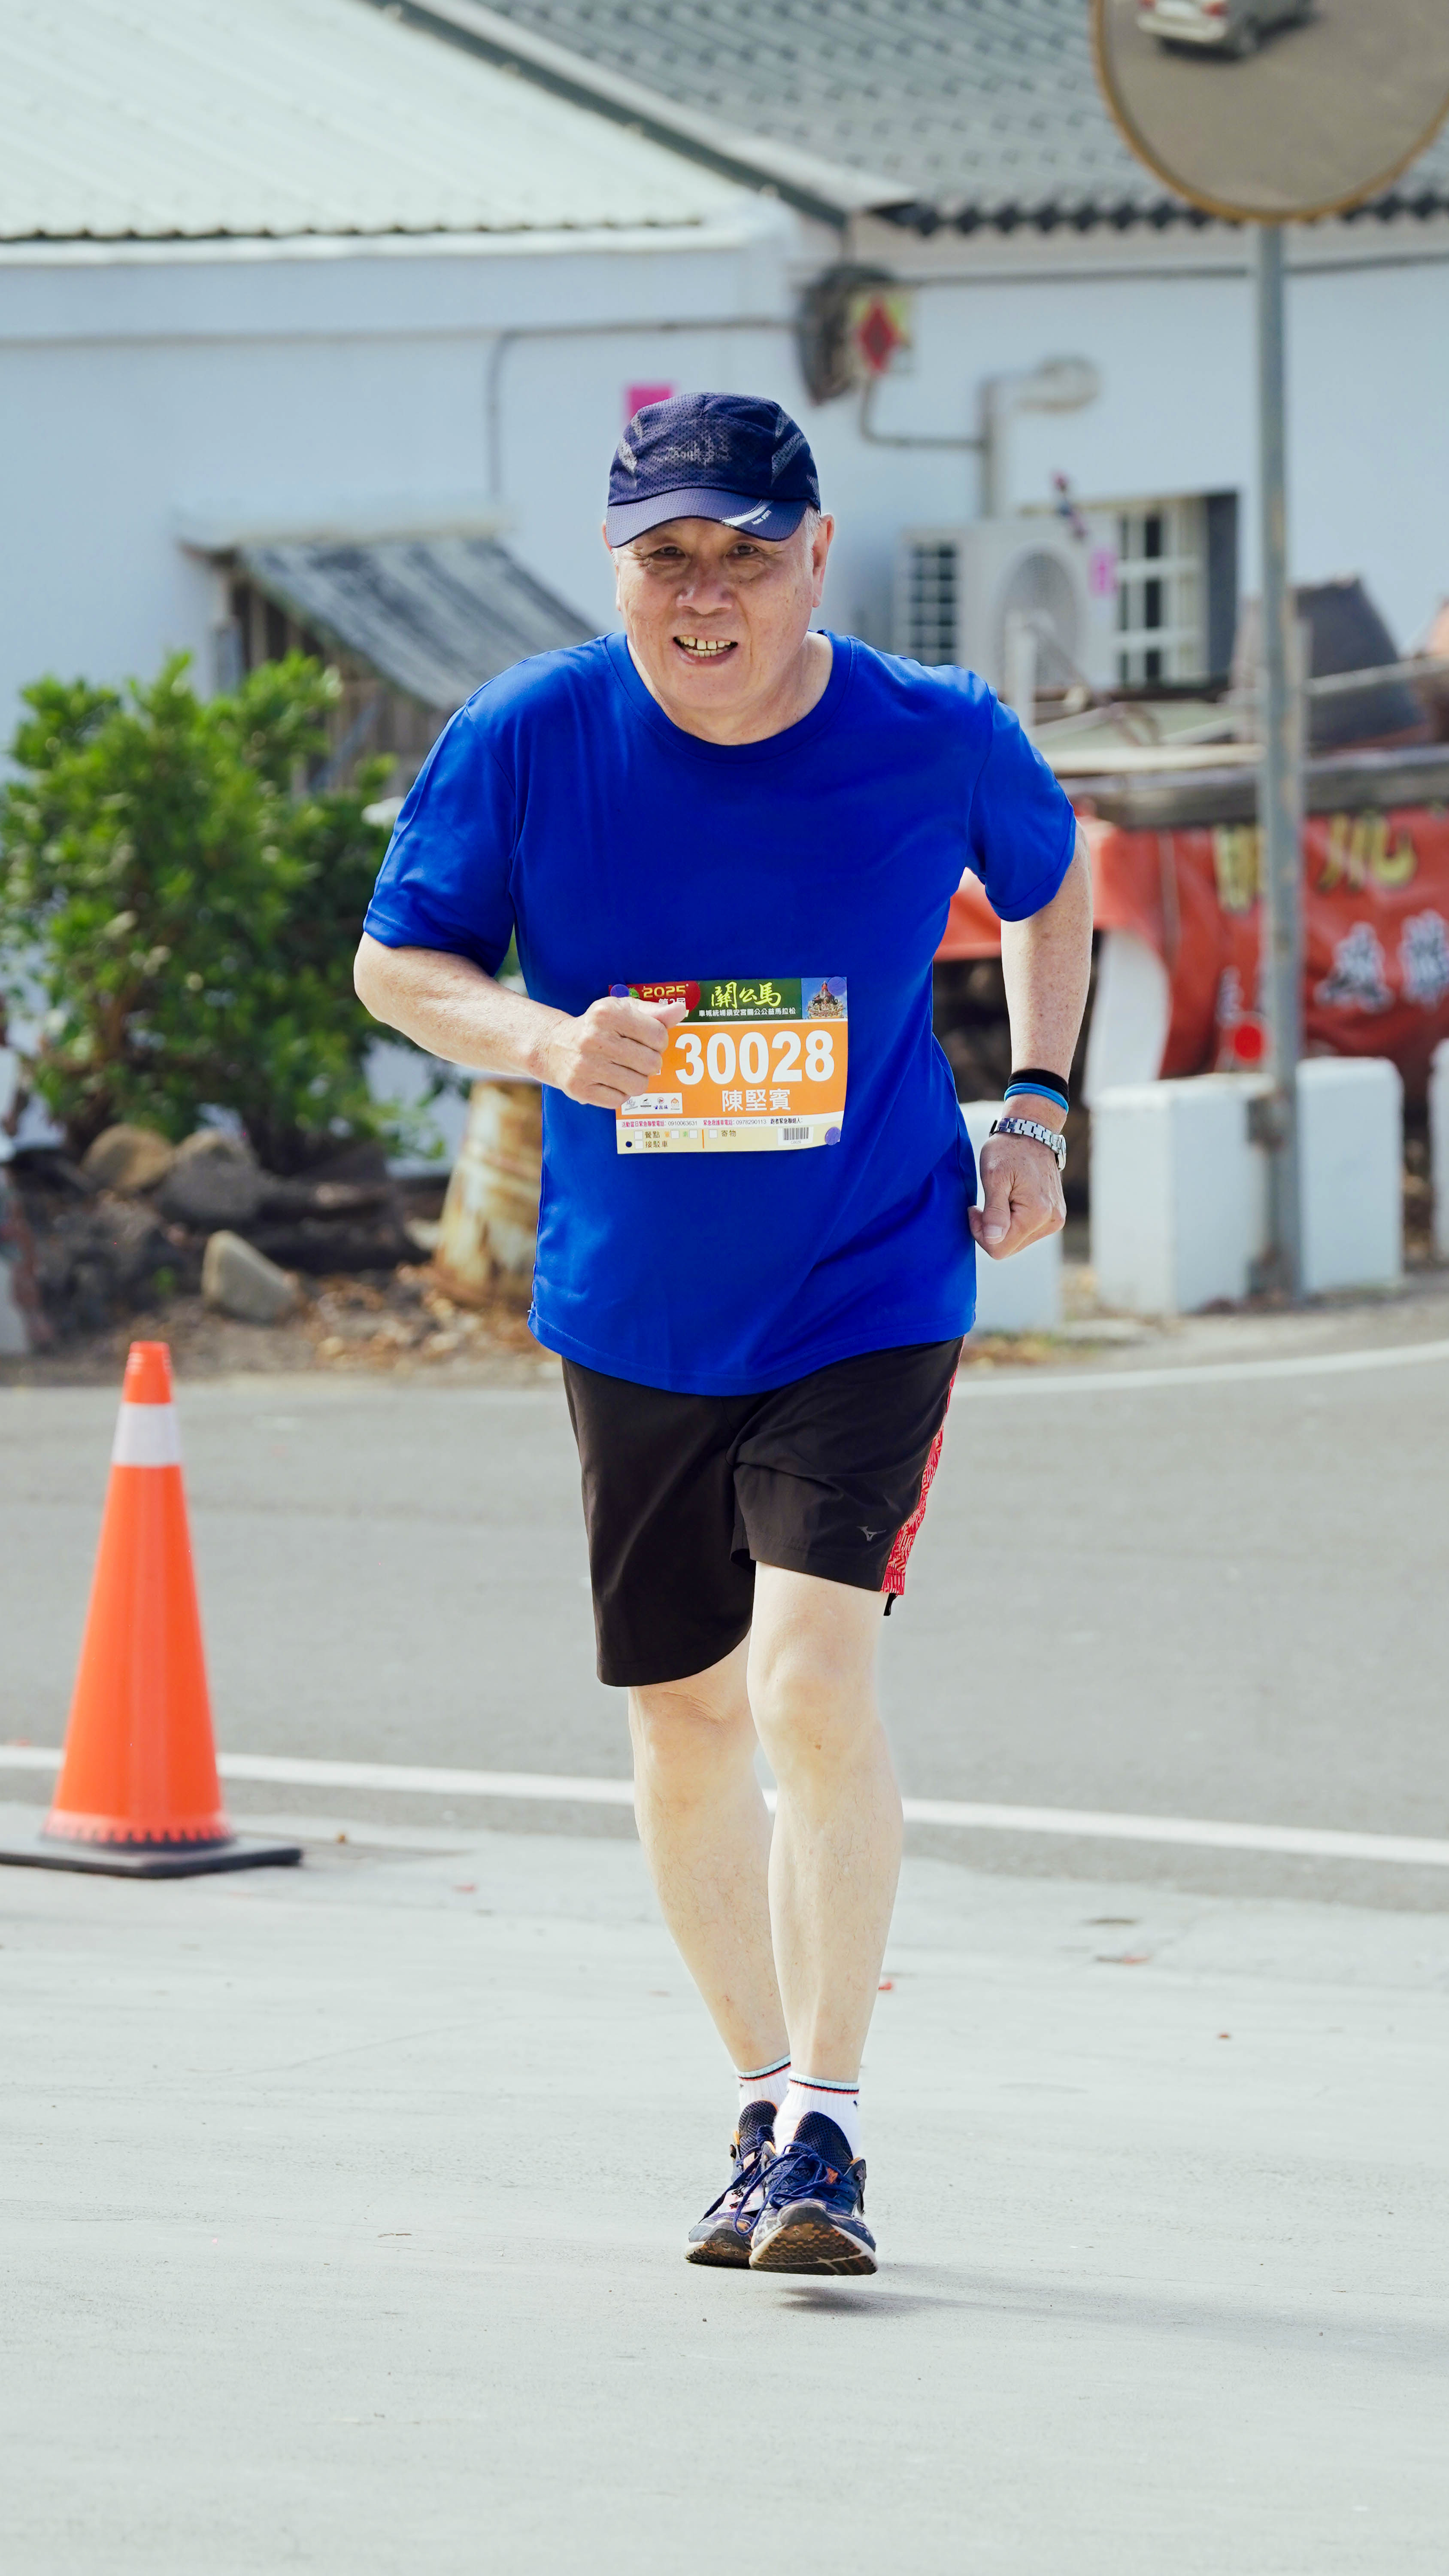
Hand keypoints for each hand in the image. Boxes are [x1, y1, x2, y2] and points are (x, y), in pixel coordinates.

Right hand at [538, 993, 686, 1108]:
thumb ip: (653, 1011)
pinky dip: (619, 1093)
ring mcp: (585, 1066)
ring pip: (638, 1085)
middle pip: (651, 1063)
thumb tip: (680, 1011)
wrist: (554, 1046)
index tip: (645, 1041)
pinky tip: (608, 1080)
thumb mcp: (621, 1010)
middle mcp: (594, 1039)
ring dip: (636, 1080)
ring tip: (622, 1070)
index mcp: (608, 1013)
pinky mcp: (579, 1088)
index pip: (658, 1035)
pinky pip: (619, 1100)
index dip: (658, 1041)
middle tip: (635, 1057)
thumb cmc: (596, 1027)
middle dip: (649, 1063)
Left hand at [969, 1106, 1065, 1259]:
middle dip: (991, 1231)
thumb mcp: (994, 1178)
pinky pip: (1026, 1232)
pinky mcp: (1054, 1217)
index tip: (975, 1209)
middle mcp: (1051, 1221)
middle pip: (1008, 1248)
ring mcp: (1054, 1220)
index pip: (999, 1248)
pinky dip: (1013, 1222)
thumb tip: (994, 1240)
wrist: (1032, 1132)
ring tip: (998, 1199)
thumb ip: (995, 1212)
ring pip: (1016, 1242)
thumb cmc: (1008, 1150)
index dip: (981, 1233)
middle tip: (982, 1205)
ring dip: (1002, 1226)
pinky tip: (1009, 1201)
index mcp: (1036, 1214)